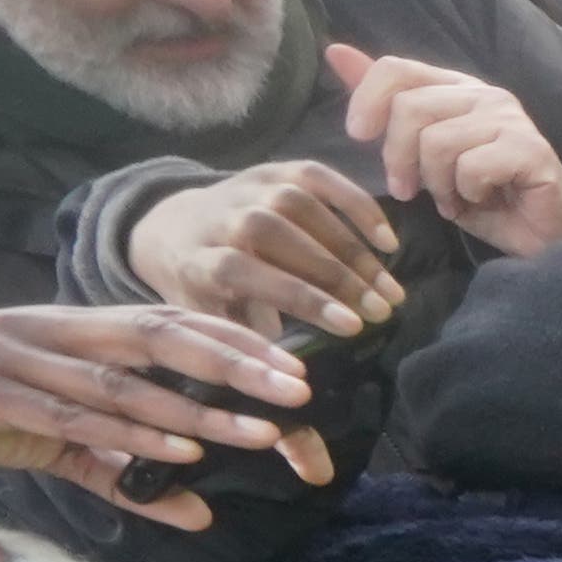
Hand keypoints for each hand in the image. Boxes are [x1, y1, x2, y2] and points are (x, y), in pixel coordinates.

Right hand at [0, 306, 325, 530]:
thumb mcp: (50, 437)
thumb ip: (121, 472)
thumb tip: (199, 513)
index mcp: (69, 327)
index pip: (165, 322)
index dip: (231, 340)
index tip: (296, 365)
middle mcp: (48, 329)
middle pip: (157, 338)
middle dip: (234, 363)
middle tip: (300, 388)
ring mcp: (14, 355)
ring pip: (122, 380)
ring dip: (197, 410)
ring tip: (262, 433)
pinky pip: (69, 414)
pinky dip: (128, 433)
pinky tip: (179, 449)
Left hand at [122, 159, 400, 338]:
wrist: (172, 229)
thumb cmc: (203, 291)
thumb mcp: (210, 324)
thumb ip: (247, 346)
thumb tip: (292, 390)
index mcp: (198, 258)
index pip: (247, 271)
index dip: (301, 296)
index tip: (351, 327)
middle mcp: (218, 215)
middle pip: (278, 234)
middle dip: (337, 275)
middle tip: (382, 311)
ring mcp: (245, 188)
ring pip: (301, 204)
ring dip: (353, 248)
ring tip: (389, 289)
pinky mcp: (272, 171)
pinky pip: (317, 177)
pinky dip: (357, 205)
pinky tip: (386, 242)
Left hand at [328, 45, 561, 258]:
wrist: (539, 237)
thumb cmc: (482, 195)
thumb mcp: (421, 151)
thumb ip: (385, 104)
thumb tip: (336, 52)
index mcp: (456, 88)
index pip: (398, 69)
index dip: (368, 99)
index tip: (358, 135)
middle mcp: (485, 95)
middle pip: (411, 107)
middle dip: (398, 157)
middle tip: (407, 190)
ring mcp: (510, 120)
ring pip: (438, 142)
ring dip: (436, 184)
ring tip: (452, 200)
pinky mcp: (531, 149)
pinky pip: (471, 167)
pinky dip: (467, 194)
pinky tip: (480, 201)